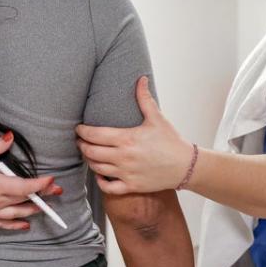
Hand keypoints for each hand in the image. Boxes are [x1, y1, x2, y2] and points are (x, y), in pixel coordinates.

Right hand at [0, 132, 62, 229]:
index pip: (24, 187)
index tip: (51, 181)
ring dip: (32, 211)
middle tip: (57, 191)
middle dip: (42, 196)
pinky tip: (24, 225)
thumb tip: (10, 137)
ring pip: (16, 215)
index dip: (41, 185)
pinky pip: (2, 225)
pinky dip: (15, 225)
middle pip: (24, 200)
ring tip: (44, 207)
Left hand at [76, 76, 193, 194]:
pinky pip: (108, 188)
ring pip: (97, 168)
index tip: (79, 128)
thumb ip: (144, 98)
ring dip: (89, 160)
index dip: (82, 131)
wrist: (186, 166)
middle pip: (91, 152)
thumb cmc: (171, 141)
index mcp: (127, 139)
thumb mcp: (157, 118)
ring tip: (88, 153)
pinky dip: (100, 181)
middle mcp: (124, 157)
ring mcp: (126, 173)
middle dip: (81, 145)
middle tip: (80, 140)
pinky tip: (100, 174)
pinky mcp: (131, 186)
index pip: (94, 134)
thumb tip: (141, 79)